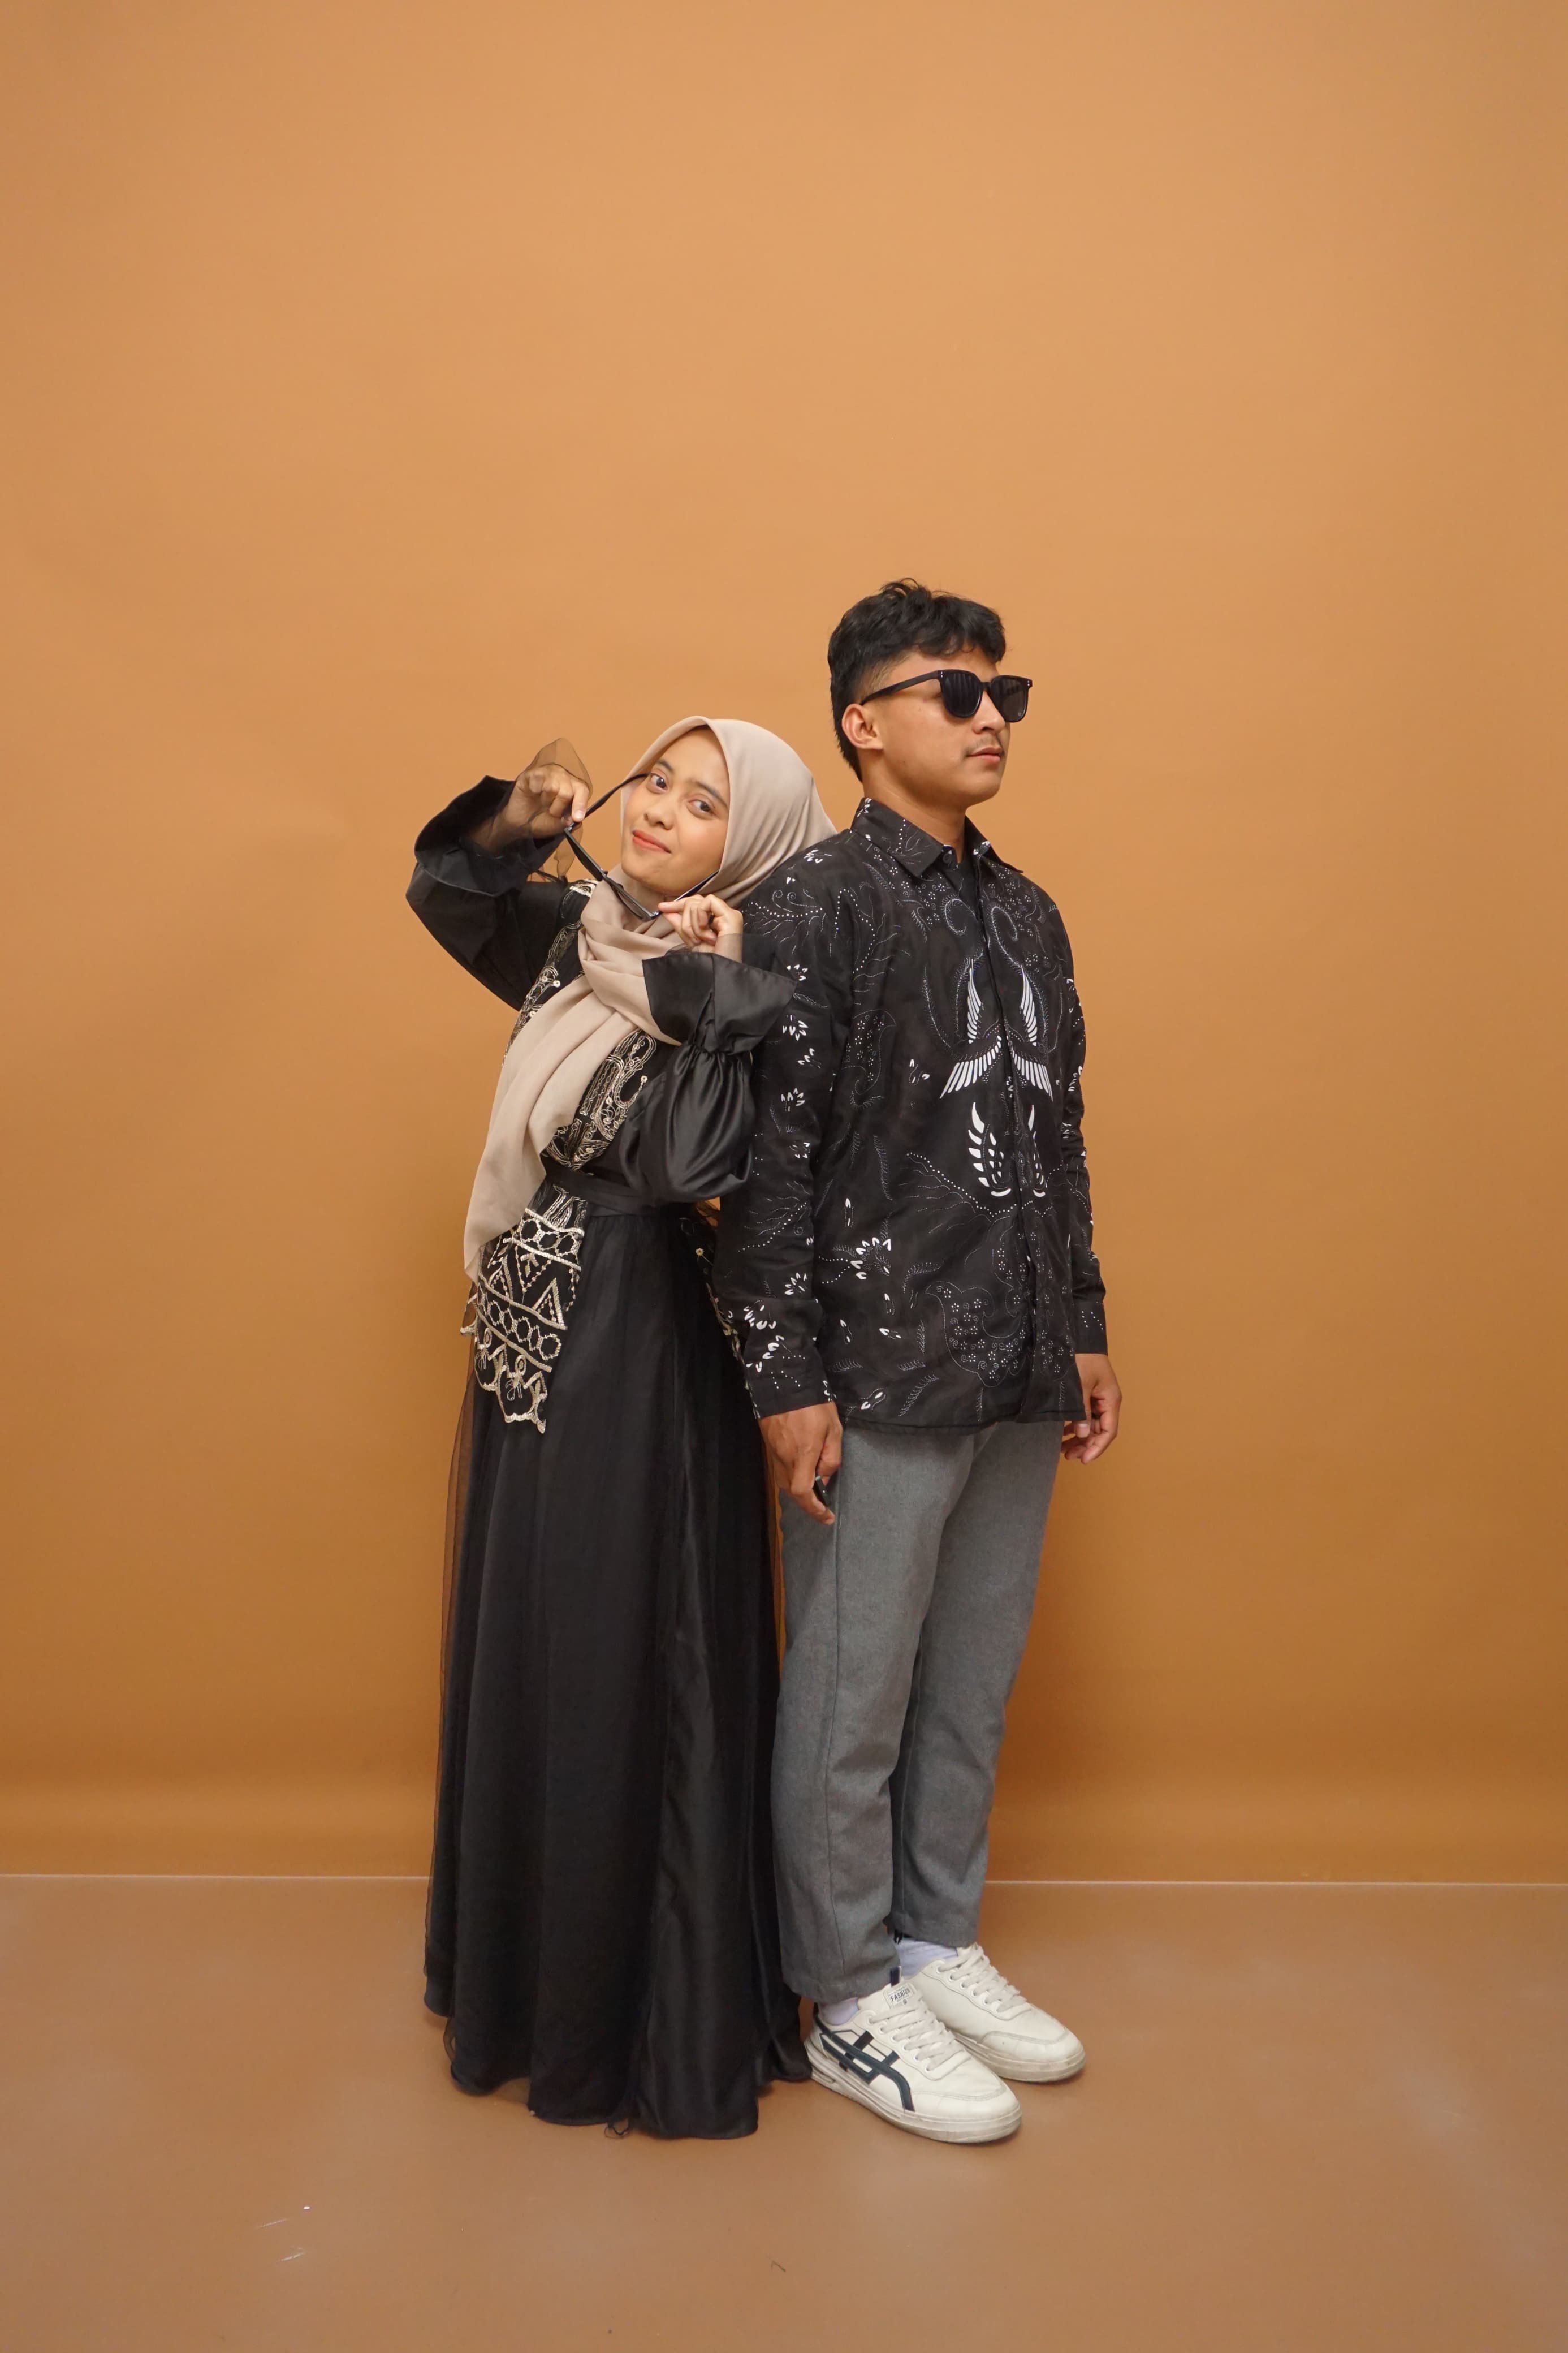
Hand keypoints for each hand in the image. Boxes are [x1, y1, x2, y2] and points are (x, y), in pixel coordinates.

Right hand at [470, 757, 591, 850]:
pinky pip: (537, 779)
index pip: (582, 790)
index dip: (580, 803)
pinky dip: (535, 790)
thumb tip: (575, 818)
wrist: (520, 824)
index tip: (577, 817)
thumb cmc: (541, 820)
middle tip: (551, 812)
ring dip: (546, 800)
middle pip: (566, 790)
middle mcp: (561, 777)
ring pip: (552, 785)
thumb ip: (567, 821)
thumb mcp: (557, 826)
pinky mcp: (531, 774)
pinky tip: (532, 793)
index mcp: (572, 788)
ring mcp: (546, 774)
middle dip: (558, 807)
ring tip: (542, 803)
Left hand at [658, 893, 742, 958]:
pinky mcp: (731, 917)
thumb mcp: (690, 941)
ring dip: (693, 925)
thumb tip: (666, 910)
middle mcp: (724, 915)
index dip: (677, 904)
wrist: (717, 977)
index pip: (695, 902)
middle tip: (691, 938)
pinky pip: (708, 903)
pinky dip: (700, 918)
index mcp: (716, 919)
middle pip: (694, 901)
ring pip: (697, 903)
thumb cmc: (708, 963)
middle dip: (685, 920)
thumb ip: (680, 924)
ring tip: (701, 940)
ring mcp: (729, 915)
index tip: (662, 908)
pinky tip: (706, 934)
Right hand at [760, 1401, 842, 1523]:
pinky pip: (780, 1468)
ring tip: (814, 1485)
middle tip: (823, 1502)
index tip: (826, 1516)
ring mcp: (774, 1451)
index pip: (802, 1493)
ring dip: (799, 1488)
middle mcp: (785, 1458)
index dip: (814, 1509)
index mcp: (802, 1455)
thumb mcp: (833, 1428)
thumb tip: (825, 1478)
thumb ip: (831, 1457)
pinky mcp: (770, 1444)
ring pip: (785, 1480)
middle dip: (807, 1501)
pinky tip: (802, 1467)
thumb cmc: (813, 1404)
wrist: (784, 1381)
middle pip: (792, 1491)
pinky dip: (792, 1475)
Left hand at [1062, 1353, 1120, 1464]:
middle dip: (1086, 1445)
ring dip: (1079, 1438)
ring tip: (1063, 1449)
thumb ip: (1081, 1410)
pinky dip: (1074, 1426)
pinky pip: (1083, 1416)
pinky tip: (1063, 1434)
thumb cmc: (1082, 1359)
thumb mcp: (1080, 1385)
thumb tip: (1083, 1434)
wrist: (1077, 1338)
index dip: (1097, 1447)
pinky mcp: (1087, 1395)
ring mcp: (1097, 1399)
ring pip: (1090, 1425)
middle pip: (1099, 1431)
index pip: (1108, 1431)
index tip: (1084, 1460)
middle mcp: (1106, 1402)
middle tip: (1068, 1456)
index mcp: (1110, 1400)